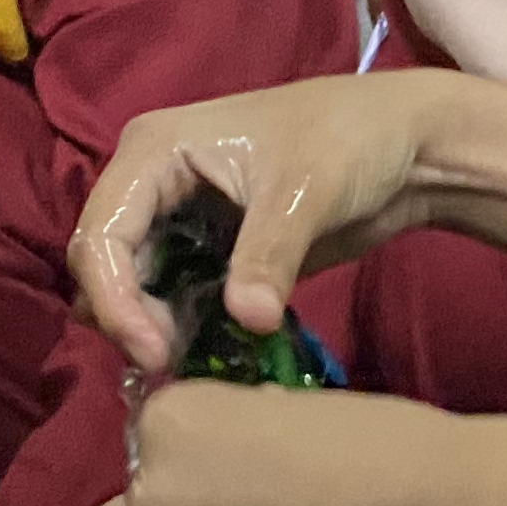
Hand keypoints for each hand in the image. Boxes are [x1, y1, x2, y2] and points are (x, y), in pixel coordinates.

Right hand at [72, 69, 471, 373]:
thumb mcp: (308, 192)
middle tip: (172, 364)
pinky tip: (207, 350)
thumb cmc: (352, 141)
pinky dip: (179, 325)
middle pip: (103, 263)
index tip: (154, 354)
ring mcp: (174, 215)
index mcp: (154, 150)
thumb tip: (247, 319)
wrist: (405, 147)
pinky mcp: (204, 247)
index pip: (101, 234)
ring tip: (191, 359)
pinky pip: (170, 295)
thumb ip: (270, 255)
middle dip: (128, 318)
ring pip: (131, 285)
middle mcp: (149, 181)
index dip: (115, 300)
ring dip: (150, 327)